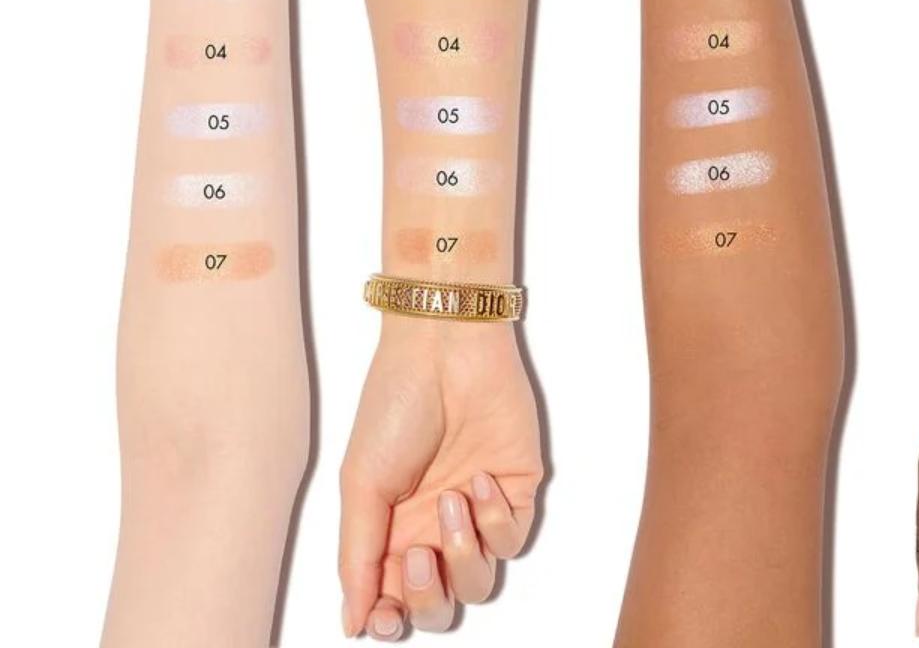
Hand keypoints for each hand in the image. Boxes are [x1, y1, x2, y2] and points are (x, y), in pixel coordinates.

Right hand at [339, 323, 542, 639]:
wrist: (444, 348)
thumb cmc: (395, 404)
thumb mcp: (361, 483)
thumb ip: (359, 558)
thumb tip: (352, 623)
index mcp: (392, 525)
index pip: (394, 597)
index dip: (392, 618)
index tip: (384, 617)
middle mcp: (433, 523)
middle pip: (440, 601)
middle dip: (428, 596)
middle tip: (417, 557)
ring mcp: (476, 507)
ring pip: (479, 579)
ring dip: (463, 554)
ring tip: (450, 501)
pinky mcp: (515, 487)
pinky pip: (512, 537)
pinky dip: (495, 519)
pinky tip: (479, 480)